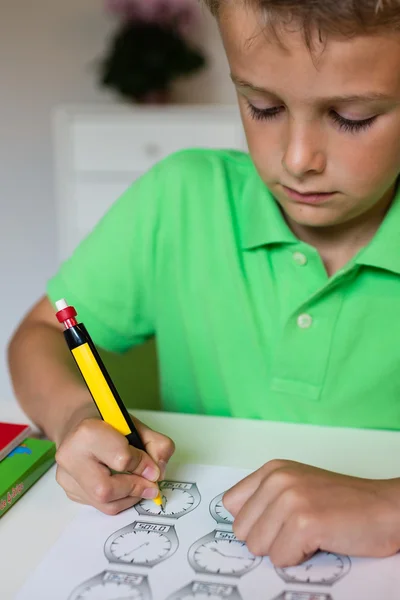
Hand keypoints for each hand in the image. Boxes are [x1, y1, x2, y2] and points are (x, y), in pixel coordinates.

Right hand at [55, 411, 174, 514]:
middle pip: (105, 490)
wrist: (78, 422)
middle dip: (134, 489)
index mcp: (87, 432)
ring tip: (138, 484)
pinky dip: (117, 499)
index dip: (143, 466)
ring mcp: (66, 476)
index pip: (121, 459)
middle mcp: (70, 456)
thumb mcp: (136, 424)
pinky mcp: (69, 489)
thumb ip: (156, 444)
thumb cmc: (108, 422)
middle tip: (151, 486)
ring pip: (103, 504)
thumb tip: (158, 473)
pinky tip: (122, 484)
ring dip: (128, 498)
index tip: (154, 469)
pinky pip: (99, 505)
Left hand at [223, 459, 399, 566]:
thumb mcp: (298, 487)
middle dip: (268, 539)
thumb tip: (239, 527)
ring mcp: (290, 499)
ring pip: (258, 547)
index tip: (272, 526)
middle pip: (242, 530)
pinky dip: (300, 559)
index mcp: (273, 469)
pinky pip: (280, 559)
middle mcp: (277, 479)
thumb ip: (266, 500)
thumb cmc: (345, 503)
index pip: (230, 504)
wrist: (385, 508)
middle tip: (298, 531)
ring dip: (284, 550)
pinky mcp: (304, 522)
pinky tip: (320, 541)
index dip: (251, 523)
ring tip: (310, 534)